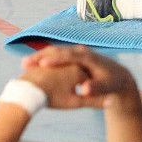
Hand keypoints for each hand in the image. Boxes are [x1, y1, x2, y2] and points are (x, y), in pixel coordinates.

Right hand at [21, 44, 137, 107]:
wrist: (116, 76)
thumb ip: (95, 89)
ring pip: (54, 51)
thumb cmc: (111, 83)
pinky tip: (29, 66)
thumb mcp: (106, 87)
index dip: (56, 59)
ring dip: (39, 57)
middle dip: (42, 56)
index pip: (70, 56)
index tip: (42, 64)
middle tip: (26, 64)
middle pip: (58, 51)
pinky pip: (53, 55)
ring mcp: (74, 52)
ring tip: (24, 66)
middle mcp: (81, 51)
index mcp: (89, 57)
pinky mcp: (70, 56)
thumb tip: (84, 90)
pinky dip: (42, 59)